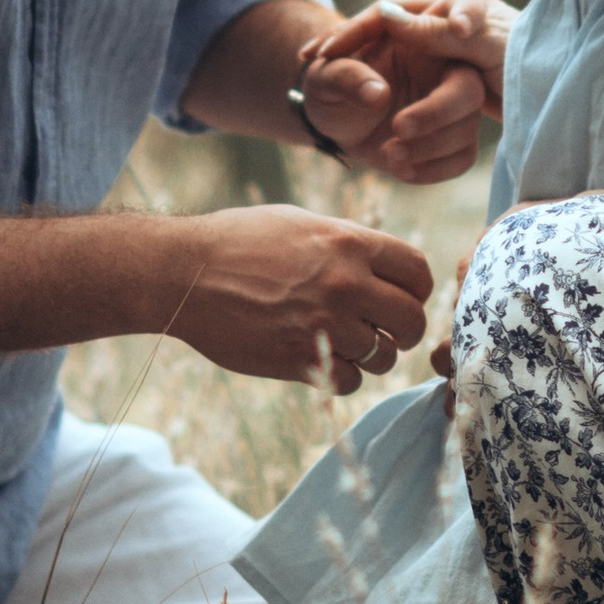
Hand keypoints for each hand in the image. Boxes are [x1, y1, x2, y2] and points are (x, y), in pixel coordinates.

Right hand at [166, 207, 433, 395]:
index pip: (418, 272)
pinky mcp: (300, 360)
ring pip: (384, 356)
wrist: (186, 274)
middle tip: (387, 330)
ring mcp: (324, 325)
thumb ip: (348, 243)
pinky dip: (343, 375)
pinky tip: (324, 358)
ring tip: (348, 344)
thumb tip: (384, 265)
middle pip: (411, 320)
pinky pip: (350, 380)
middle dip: (404, 328)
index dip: (415, 288)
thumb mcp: (301, 222)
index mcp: (349, 243)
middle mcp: (344, 284)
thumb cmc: (239, 240)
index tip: (402, 296)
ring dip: (372, 354)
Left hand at [296, 0, 515, 185]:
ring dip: (431, 148)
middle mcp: (445, 71)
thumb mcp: (325, 77)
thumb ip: (346, 76)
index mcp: (420, 42)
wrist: (334, 118)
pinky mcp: (451, 139)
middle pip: (470, 92)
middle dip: (436, 116)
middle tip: (398, 129)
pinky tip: (401, 170)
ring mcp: (452, 107)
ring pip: (467, 129)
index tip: (401, 119)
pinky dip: (435, 170)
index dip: (439, 78)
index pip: (447, 49)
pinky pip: (463, 157)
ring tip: (389, 155)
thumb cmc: (330, 85)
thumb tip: (378, 94)